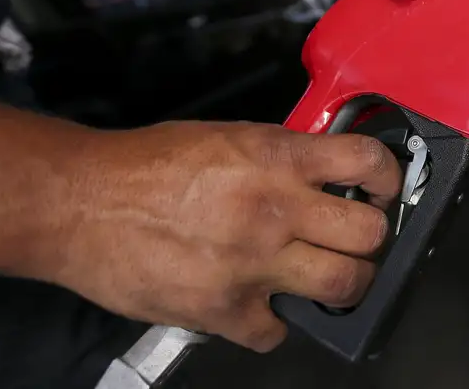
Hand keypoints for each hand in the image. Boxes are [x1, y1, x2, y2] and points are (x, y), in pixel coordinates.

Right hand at [52, 121, 400, 351]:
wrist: (80, 204)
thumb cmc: (147, 165)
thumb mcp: (228, 136)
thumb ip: (282, 156)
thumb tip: (326, 173)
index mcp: (276, 158)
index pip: (367, 162)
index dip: (388, 178)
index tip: (383, 191)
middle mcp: (274, 209)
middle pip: (368, 235)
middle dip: (372, 240)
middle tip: (358, 241)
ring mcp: (253, 264)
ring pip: (342, 286)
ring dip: (343, 284)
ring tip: (328, 277)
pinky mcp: (224, 310)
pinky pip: (278, 331)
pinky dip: (275, 323)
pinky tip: (261, 305)